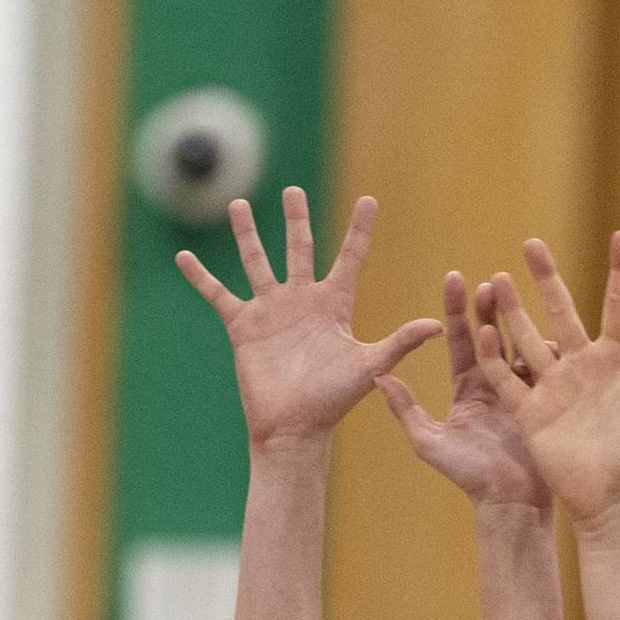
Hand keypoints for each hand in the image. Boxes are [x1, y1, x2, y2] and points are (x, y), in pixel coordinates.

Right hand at [176, 187, 441, 446]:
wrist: (295, 428)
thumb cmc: (334, 402)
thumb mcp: (370, 367)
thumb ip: (400, 342)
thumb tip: (436, 325)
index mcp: (333, 307)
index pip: (349, 258)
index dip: (360, 230)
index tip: (369, 200)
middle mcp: (302, 302)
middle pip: (300, 249)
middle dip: (297, 220)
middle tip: (294, 191)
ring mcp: (271, 312)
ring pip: (257, 261)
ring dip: (247, 234)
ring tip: (239, 204)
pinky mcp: (243, 326)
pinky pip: (217, 294)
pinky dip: (200, 276)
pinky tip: (183, 255)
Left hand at [376, 273, 550, 510]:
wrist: (510, 503)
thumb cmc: (469, 477)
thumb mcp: (430, 442)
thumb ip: (405, 409)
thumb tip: (377, 376)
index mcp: (468, 390)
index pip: (460, 341)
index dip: (457, 310)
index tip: (455, 277)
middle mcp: (496, 386)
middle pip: (493, 337)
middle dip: (491, 307)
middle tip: (491, 279)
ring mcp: (524, 393)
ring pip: (522, 348)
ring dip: (521, 320)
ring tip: (520, 293)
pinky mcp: (547, 404)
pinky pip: (548, 371)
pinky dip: (549, 349)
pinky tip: (552, 328)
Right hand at [473, 231, 619, 521]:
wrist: (618, 501)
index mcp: (616, 361)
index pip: (618, 306)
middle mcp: (581, 368)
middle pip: (561, 312)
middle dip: (546, 278)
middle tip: (531, 243)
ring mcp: (554, 389)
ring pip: (527, 339)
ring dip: (512, 311)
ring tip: (498, 279)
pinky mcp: (531, 414)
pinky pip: (507, 380)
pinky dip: (494, 358)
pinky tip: (481, 331)